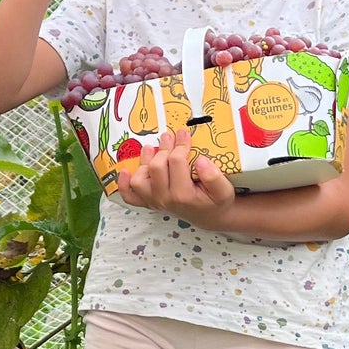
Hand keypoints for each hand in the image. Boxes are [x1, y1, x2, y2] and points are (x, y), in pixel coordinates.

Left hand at [115, 129, 237, 224]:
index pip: (176, 163)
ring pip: (139, 180)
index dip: (180, 145)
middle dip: (163, 148)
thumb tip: (202, 161)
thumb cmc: (216, 201)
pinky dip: (124, 185)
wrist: (210, 216)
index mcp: (183, 195)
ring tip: (152, 148)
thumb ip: (215, 177)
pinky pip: (130, 196)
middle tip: (169, 135)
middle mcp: (165, 200)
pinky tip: (124, 171)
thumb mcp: (224, 191)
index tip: (184, 133)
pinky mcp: (149, 202)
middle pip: (156, 167)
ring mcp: (155, 202)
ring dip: (144, 162)